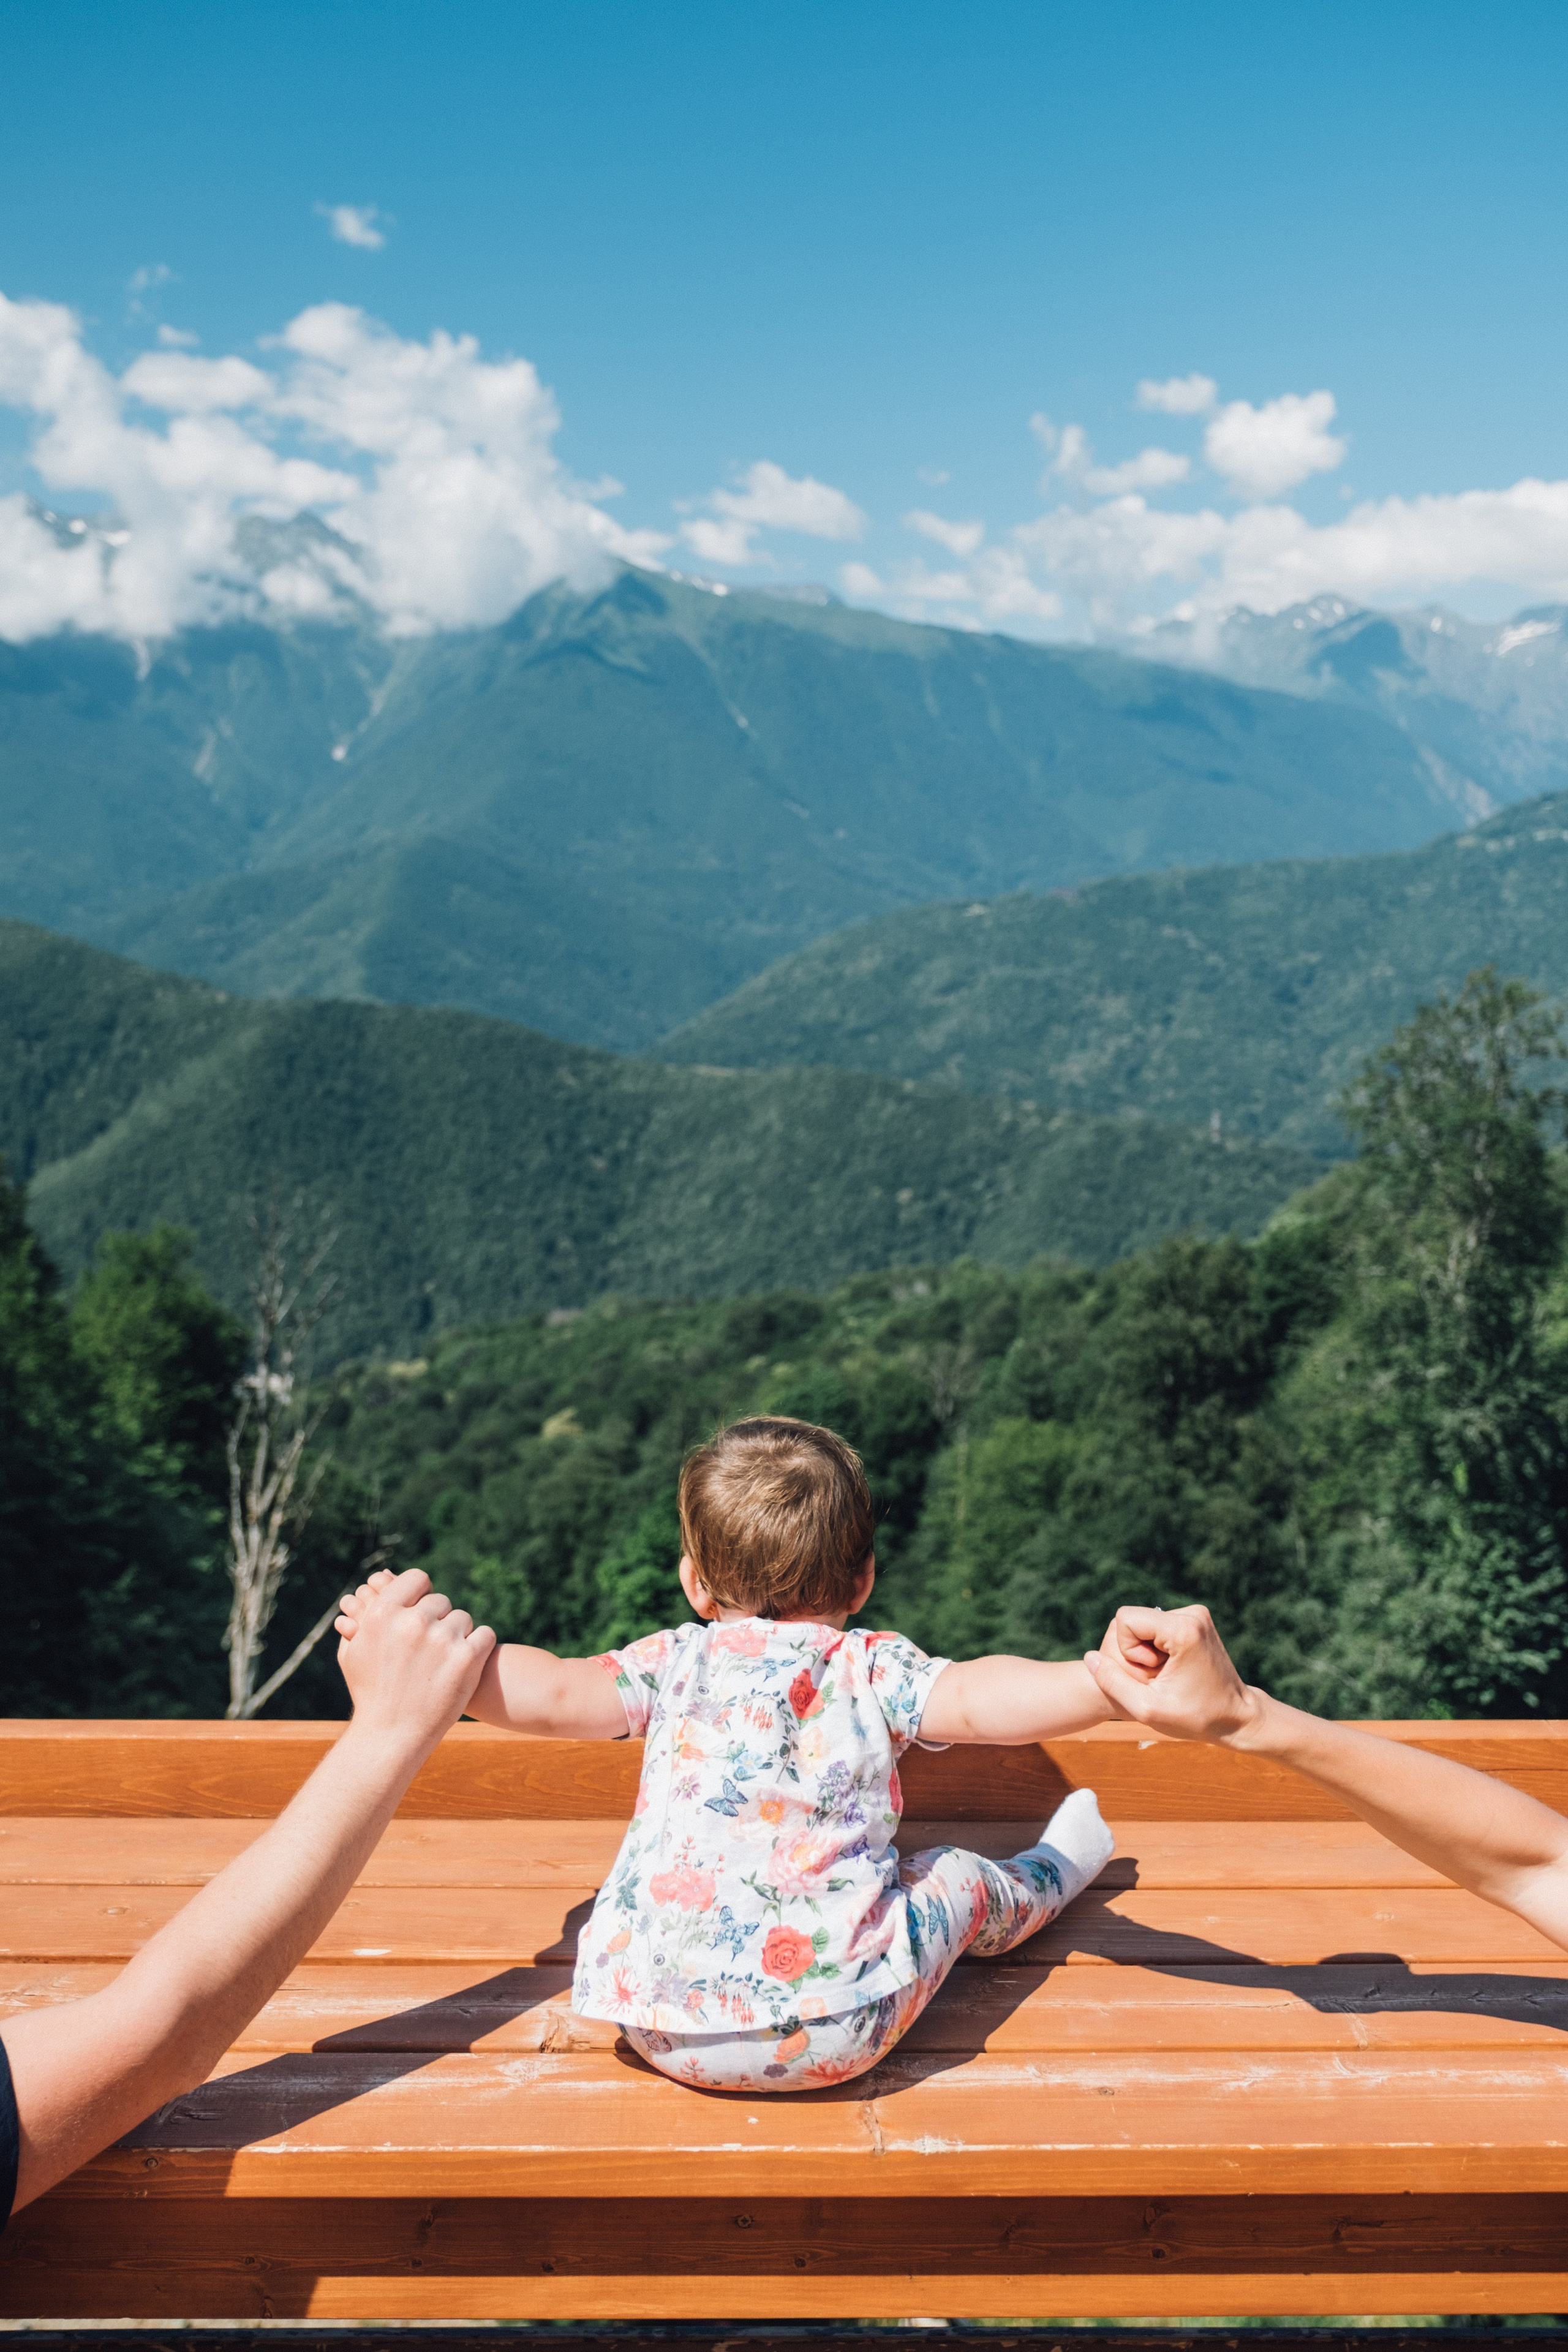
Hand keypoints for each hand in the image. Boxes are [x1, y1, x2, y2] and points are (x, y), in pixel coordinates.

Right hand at [336, 1566, 494, 1746]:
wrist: (390, 1737)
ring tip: (443, 1663)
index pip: (417, 1579)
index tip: (423, 1612)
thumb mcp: (353, 1652)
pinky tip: (466, 1663)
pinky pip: (485, 1634)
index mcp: (382, 1614)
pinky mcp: (467, 1658)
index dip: (421, 1594)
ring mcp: (442, 1639)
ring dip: (458, 1636)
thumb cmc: (370, 1694)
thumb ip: (361, 1617)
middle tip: (431, 1648)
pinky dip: (479, 1647)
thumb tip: (367, 1589)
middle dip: (438, 1621)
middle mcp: (412, 1622)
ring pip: (463, 1619)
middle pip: (441, 1602)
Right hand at [1083, 1602, 1259, 1744]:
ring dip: (1148, 1652)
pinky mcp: (1197, 1620)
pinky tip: (1174, 1670)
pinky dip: (1158, 1649)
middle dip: (1138, 1652)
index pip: (1126, 1619)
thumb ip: (1112, 1683)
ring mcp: (1197, 1614)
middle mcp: (1193, 1613)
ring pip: (1144, 1623)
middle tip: (1161, 1678)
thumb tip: (1090, 1658)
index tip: (1154, 1674)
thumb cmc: (1196, 1718)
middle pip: (1134, 1619)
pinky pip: (1157, 1626)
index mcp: (1184, 1629)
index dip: (1129, 1651)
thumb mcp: (1147, 1709)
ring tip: (1169, 1676)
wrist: (1237, 1718)